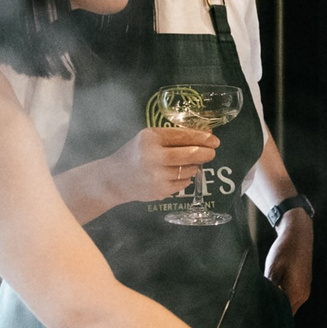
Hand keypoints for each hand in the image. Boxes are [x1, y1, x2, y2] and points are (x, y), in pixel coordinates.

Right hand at [103, 126, 218, 205]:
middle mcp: (152, 156)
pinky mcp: (159, 191)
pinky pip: (183, 184)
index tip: (214, 139)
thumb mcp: (147, 139)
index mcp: (150, 138)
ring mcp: (156, 176)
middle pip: (189, 154)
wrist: (113, 179)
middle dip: (205, 153)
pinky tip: (178, 175)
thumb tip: (204, 136)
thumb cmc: (134, 154)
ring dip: (193, 166)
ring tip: (189, 164)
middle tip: (212, 152)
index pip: (182, 136)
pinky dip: (185, 179)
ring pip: (188, 170)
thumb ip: (172, 137)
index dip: (201, 138)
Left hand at [264, 208, 312, 310]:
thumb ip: (269, 289)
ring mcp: (305, 289)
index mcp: (296, 293)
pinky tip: (273, 288)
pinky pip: (292, 296)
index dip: (271, 317)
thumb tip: (262, 303)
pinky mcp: (303, 283)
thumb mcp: (272, 269)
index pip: (284, 315)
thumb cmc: (285, 250)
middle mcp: (303, 294)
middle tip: (257, 308)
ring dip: (278, 302)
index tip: (258, 316)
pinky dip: (283, 295)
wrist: (298, 234)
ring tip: (264, 297)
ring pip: (289, 303)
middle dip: (274, 311)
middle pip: (287, 311)